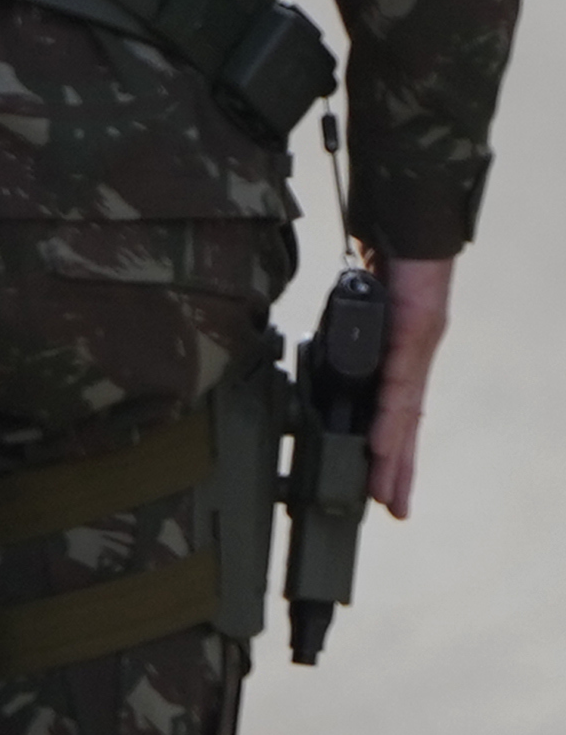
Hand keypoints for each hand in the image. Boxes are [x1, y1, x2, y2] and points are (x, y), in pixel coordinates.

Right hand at [368, 250, 454, 518]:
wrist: (407, 226)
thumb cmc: (383, 263)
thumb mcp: (354, 313)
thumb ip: (344, 341)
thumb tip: (316, 363)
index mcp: (395, 360)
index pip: (392, 414)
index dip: (390, 453)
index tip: (379, 489)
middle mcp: (412, 361)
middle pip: (405, 426)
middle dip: (397, 470)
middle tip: (391, 508)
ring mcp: (418, 348)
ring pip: (406, 414)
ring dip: (396, 456)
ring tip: (386, 491)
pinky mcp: (419, 331)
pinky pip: (401, 384)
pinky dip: (392, 419)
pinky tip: (384, 443)